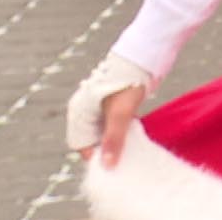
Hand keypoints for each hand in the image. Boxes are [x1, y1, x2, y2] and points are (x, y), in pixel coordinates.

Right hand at [66, 52, 152, 167]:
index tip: (113, 164)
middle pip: (92, 139)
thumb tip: (108, 165)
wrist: (143, 56)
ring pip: (103, 131)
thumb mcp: (121, 114)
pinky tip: (134, 135)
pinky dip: (121, 131)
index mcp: (78, 111)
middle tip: (124, 158)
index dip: (96, 156)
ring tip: (130, 149)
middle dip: (105, 149)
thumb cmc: (127, 83)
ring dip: (115, 140)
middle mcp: (84, 109)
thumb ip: (113, 140)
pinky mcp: (112, 102)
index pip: (81, 145)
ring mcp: (98, 105)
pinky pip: (113, 123)